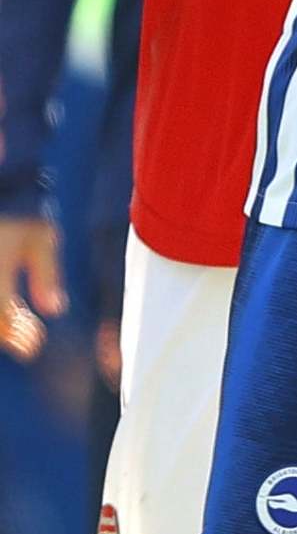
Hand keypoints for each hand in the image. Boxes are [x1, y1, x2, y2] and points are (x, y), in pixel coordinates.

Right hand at [0, 213, 62, 363]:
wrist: (3, 187)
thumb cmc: (19, 207)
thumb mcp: (40, 235)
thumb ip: (46, 273)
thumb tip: (55, 309)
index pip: (3, 317)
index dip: (18, 337)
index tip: (34, 346)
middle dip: (6, 333)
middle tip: (28, 341)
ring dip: (1, 323)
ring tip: (17, 328)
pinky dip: (0, 312)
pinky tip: (9, 310)